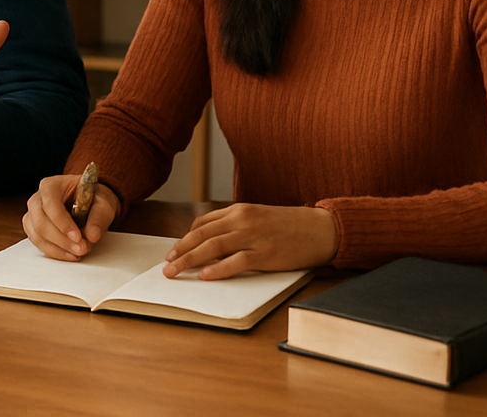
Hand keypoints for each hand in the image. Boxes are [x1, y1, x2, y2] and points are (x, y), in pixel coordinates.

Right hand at [23, 172, 120, 260]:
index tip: (78, 237)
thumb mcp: (103, 203)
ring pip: (37, 235)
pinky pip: (38, 243)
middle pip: (40, 221)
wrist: (88, 204)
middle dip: (61, 239)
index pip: (50, 204)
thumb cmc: (92, 199)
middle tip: (81, 248)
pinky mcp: (34, 229)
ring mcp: (33, 214)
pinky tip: (69, 255)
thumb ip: (100, 216)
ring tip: (78, 253)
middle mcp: (38, 198)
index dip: (62, 222)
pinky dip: (54, 252)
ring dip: (58, 248)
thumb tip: (92, 235)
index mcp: (52, 185)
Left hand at [161, 203, 338, 279]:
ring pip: (212, 248)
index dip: (185, 238)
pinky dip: (218, 269)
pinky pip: (236, 262)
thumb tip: (211, 240)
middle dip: (180, 250)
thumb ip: (235, 225)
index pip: (203, 223)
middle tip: (165, 264)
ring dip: (189, 260)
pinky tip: (205, 276)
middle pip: (202, 236)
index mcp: (239, 210)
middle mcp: (242, 220)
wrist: (321, 228)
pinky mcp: (265, 254)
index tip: (173, 250)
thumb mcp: (258, 217)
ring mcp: (253, 237)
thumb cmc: (290, 225)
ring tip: (175, 271)